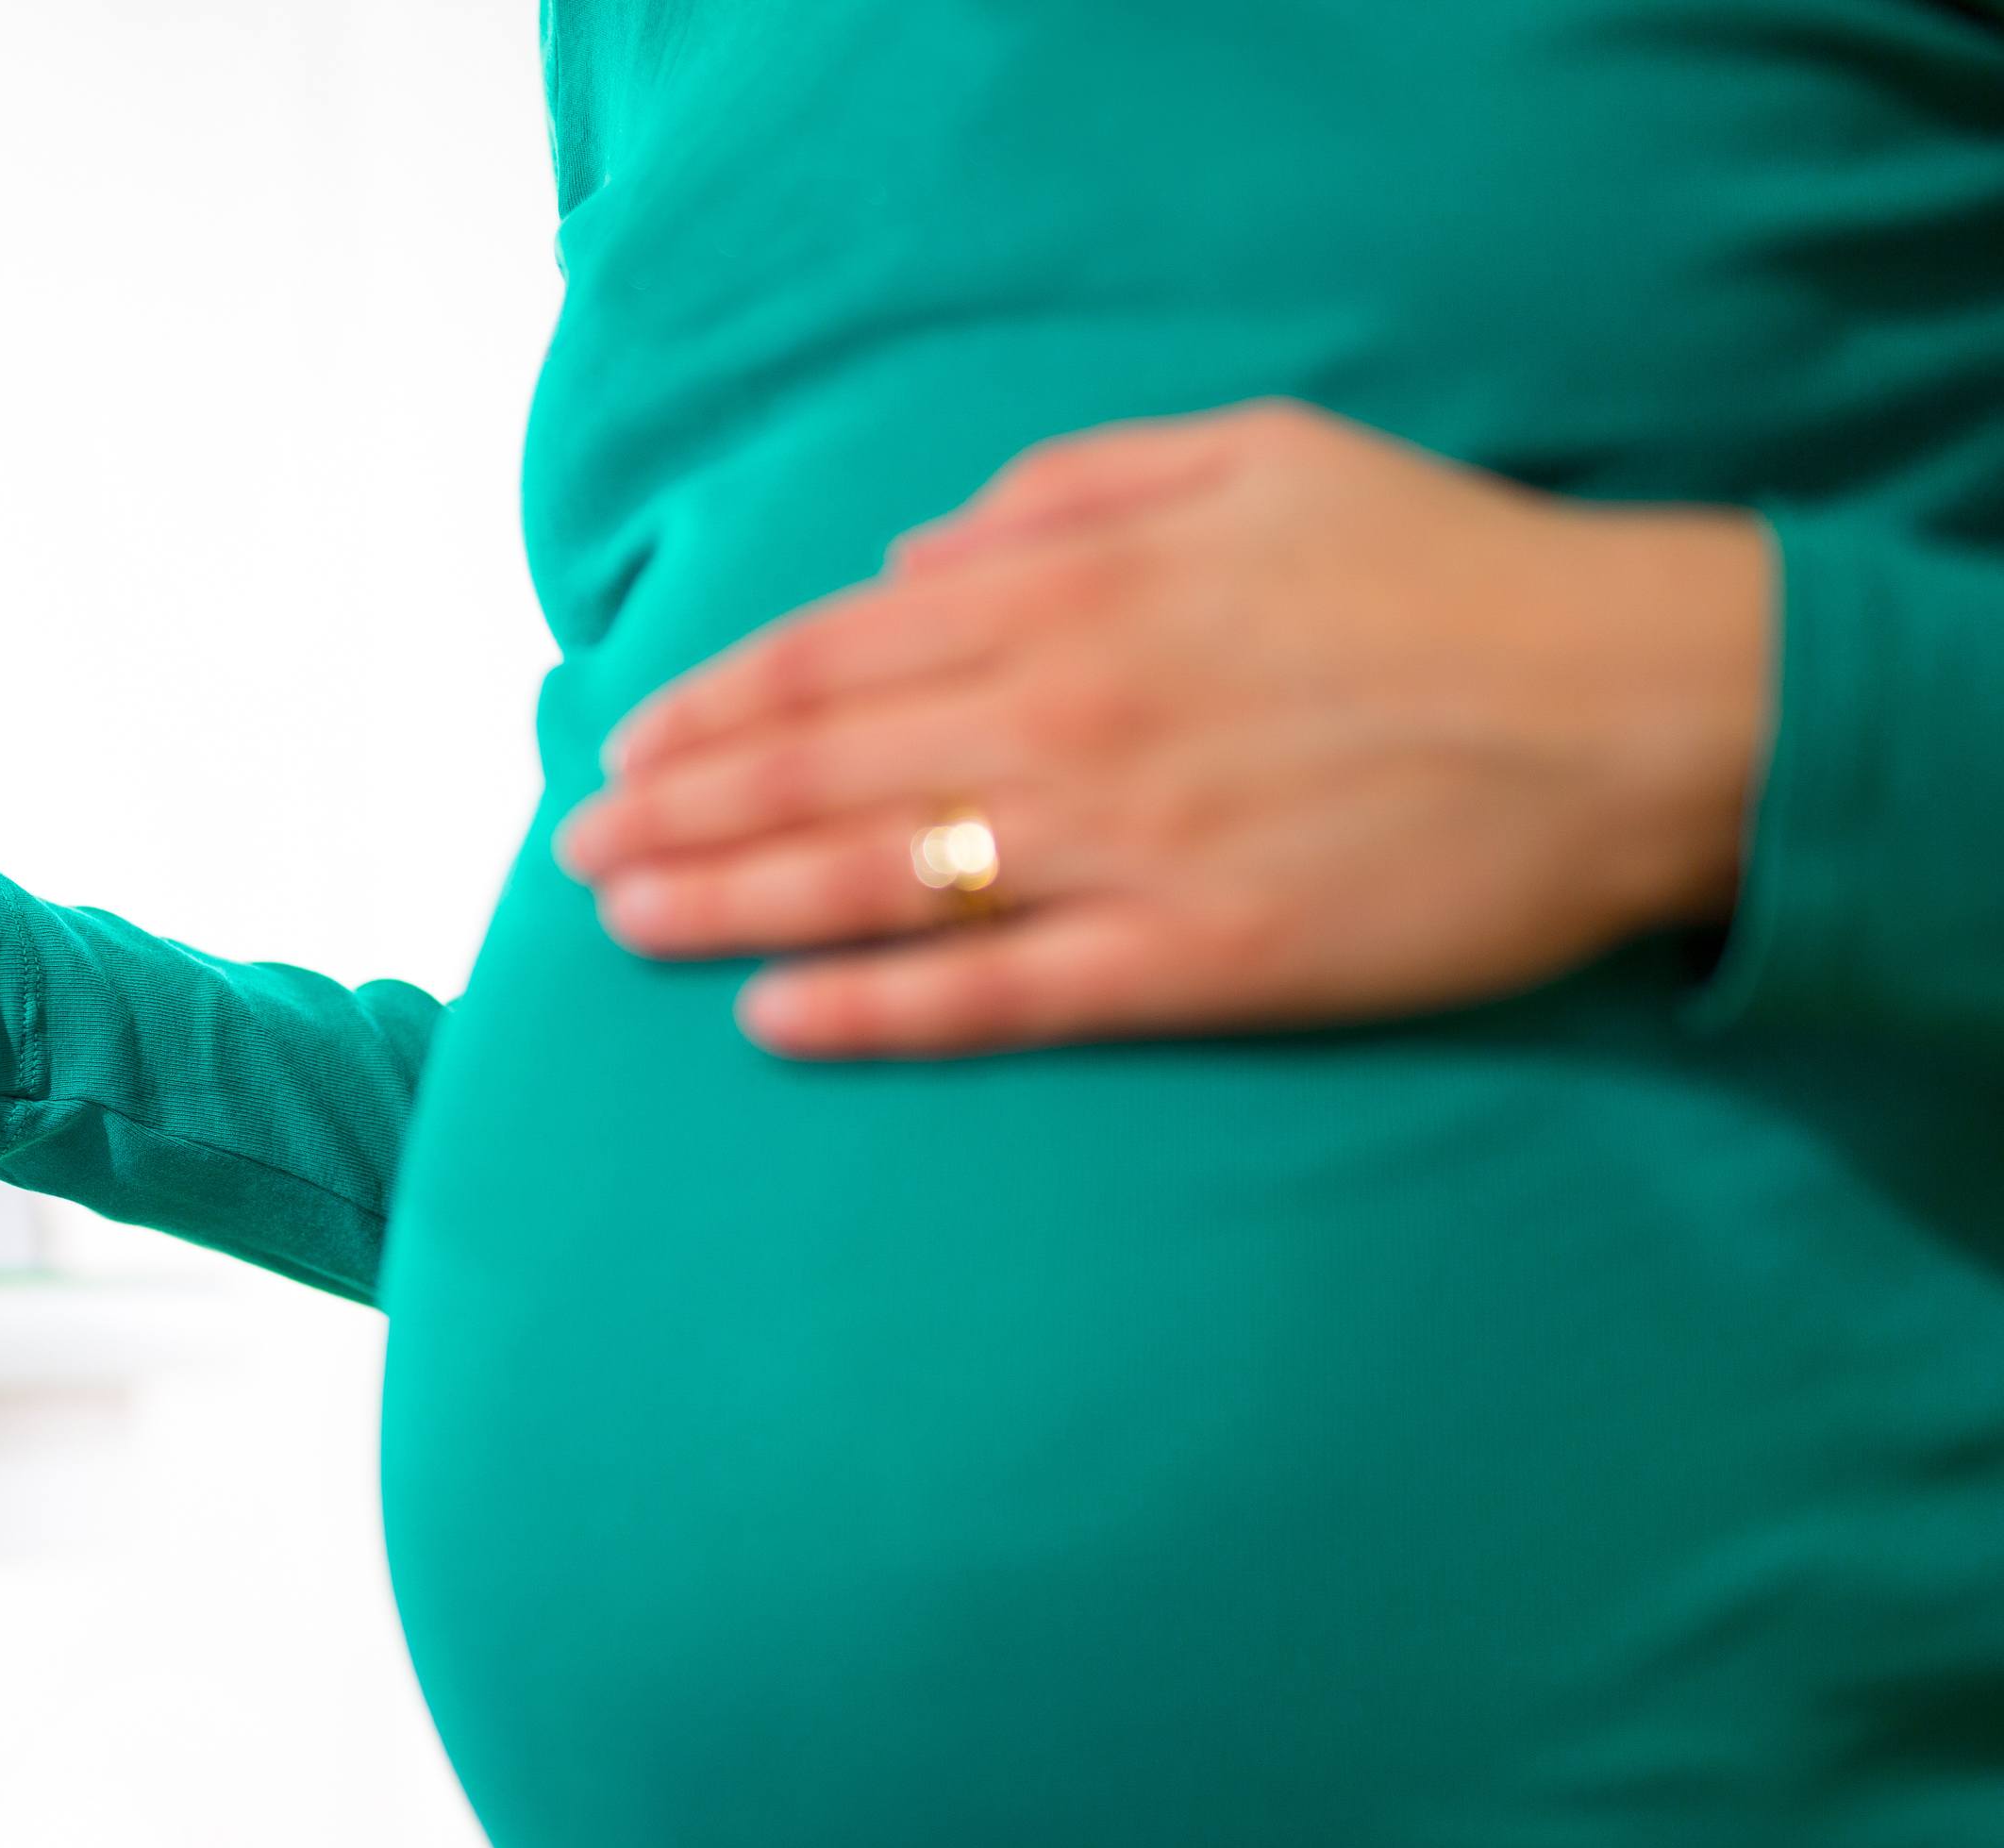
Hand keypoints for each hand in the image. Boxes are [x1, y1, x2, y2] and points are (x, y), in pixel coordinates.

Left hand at [555, 401, 1772, 1056]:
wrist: (1641, 701)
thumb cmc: (1449, 567)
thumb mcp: (1253, 457)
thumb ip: (1065, 489)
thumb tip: (915, 550)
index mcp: (1072, 588)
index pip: (830, 651)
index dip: (709, 705)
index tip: (625, 744)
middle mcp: (1065, 712)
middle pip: (814, 768)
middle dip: (674, 812)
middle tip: (572, 856)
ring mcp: (1120, 844)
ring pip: (869, 876)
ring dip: (724, 903)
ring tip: (620, 924)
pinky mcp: (1194, 961)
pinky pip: (994, 992)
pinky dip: (870, 1009)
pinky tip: (769, 1022)